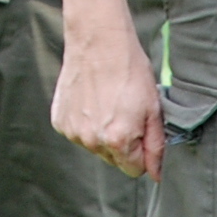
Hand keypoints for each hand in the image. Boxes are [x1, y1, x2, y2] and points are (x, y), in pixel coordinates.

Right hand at [51, 32, 165, 178]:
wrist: (98, 41)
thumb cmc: (129, 70)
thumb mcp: (154, 109)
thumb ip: (156, 146)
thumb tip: (156, 175)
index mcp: (118, 141)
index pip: (134, 169)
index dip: (142, 151)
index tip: (141, 127)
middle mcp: (91, 141)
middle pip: (114, 159)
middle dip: (123, 143)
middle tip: (125, 110)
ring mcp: (72, 131)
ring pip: (95, 146)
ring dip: (103, 132)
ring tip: (107, 101)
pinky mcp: (59, 120)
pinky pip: (78, 132)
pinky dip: (86, 121)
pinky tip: (91, 99)